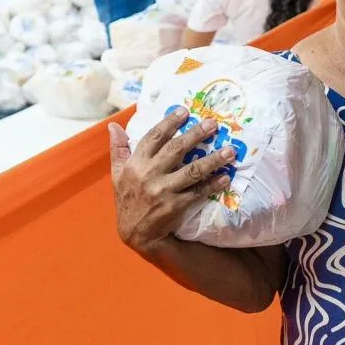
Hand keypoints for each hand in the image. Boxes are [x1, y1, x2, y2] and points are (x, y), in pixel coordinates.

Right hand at [109, 109, 235, 253]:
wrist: (134, 233)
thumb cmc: (128, 199)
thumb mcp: (117, 174)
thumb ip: (118, 149)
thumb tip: (113, 126)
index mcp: (135, 164)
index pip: (154, 137)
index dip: (169, 123)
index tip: (185, 111)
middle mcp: (149, 174)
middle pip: (176, 149)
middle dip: (196, 134)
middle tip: (214, 123)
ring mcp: (163, 191)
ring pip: (192, 170)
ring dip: (213, 159)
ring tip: (230, 150)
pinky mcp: (175, 206)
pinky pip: (198, 192)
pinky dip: (213, 184)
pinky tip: (226, 177)